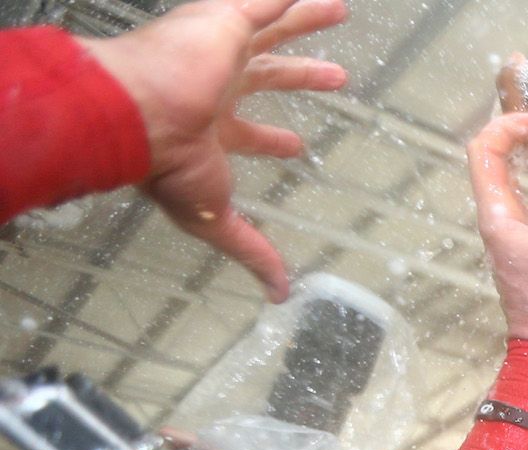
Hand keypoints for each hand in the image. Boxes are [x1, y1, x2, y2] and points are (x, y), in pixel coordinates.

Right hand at [82, 0, 347, 300]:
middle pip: (267, 76)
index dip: (274, 141)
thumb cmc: (166, 164)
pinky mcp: (221, 20)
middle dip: (301, 76)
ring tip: (336, 11)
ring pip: (269, 28)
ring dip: (303, 21)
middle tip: (336, 77)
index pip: (249, 134)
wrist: (139, 112)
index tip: (296, 144)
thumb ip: (251, 250)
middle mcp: (215, 85)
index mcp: (209, 129)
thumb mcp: (217, 217)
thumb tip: (279, 291)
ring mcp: (218, 50)